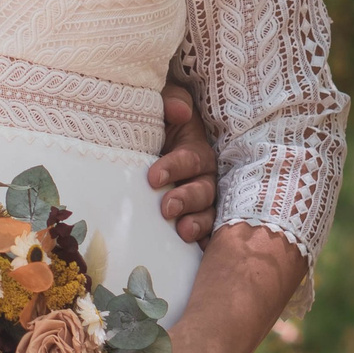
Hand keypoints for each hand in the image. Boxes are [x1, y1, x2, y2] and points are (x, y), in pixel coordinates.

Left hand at [148, 85, 219, 243]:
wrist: (146, 143)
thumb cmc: (156, 124)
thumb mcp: (164, 105)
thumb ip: (172, 101)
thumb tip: (179, 110)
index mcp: (196, 151)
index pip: (190, 160)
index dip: (174, 168)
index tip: (153, 177)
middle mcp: (203, 178)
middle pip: (203, 191)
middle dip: (186, 199)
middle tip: (167, 208)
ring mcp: (201, 202)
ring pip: (207, 214)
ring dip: (196, 223)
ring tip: (182, 231)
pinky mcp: (194, 220)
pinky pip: (205, 235)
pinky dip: (202, 242)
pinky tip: (195, 251)